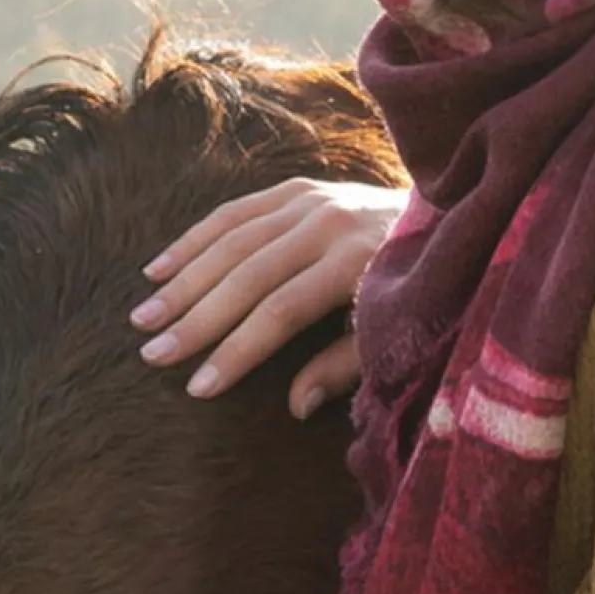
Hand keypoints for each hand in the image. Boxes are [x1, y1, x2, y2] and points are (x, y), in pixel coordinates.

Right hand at [129, 178, 409, 419]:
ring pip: (231, 241)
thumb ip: (345, 366)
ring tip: (143, 318)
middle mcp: (328, 222)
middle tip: (153, 354)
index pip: (281, 311)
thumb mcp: (395, 333)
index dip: (238, 351)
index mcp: (356, 261)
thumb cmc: (423, 290)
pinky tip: (158, 269)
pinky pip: (234, 212)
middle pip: (247, 275)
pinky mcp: (298, 187)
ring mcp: (311, 198)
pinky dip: (193, 240)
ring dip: (182, 281)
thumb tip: (293, 406)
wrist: (451, 215)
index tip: (198, 388)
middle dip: (196, 319)